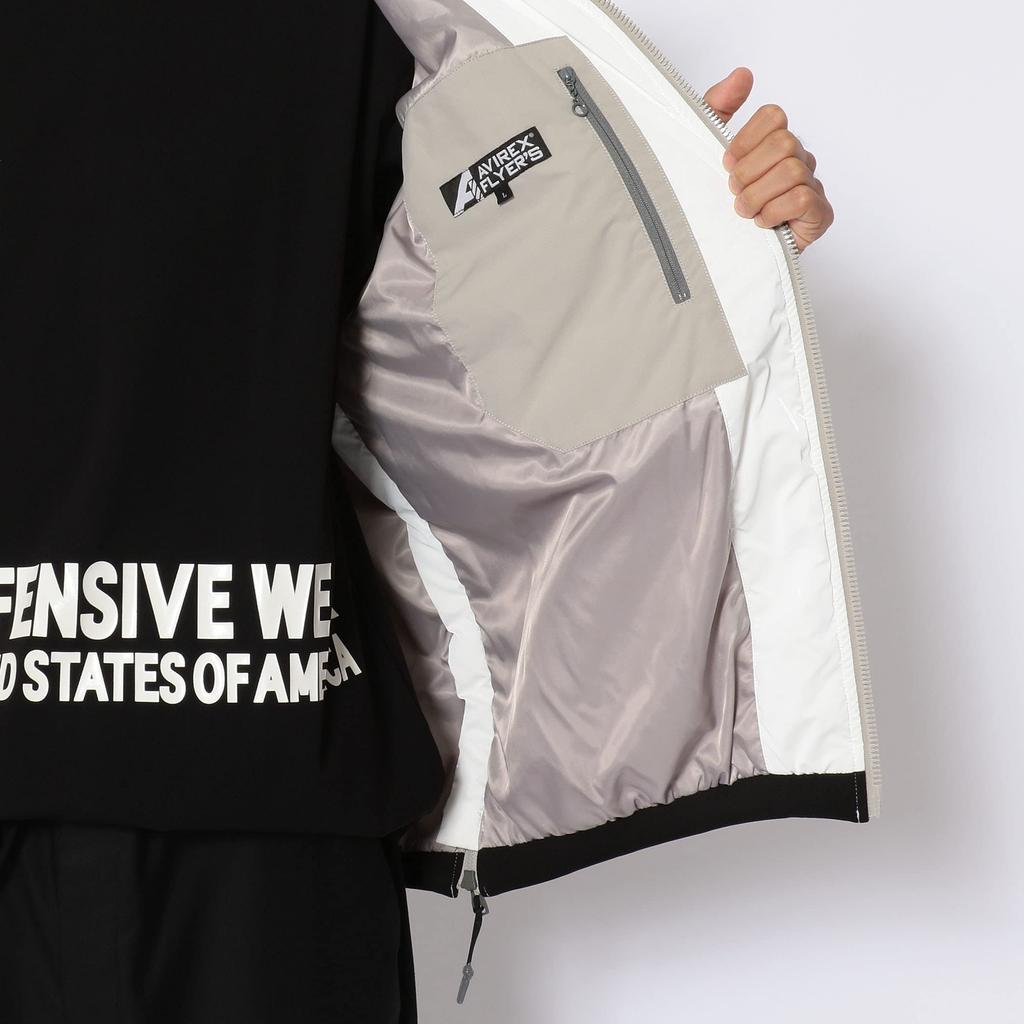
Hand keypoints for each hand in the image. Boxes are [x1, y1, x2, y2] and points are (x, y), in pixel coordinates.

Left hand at [703, 68, 833, 251]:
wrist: (722, 256)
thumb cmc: (716, 205)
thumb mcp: (706, 151)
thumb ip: (718, 107)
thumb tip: (743, 74)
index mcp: (775, 142)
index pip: (773, 116)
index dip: (745, 140)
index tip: (726, 164)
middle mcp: (798, 159)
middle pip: (784, 142)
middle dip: (749, 173)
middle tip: (734, 193)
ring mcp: (812, 187)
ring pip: (791, 171)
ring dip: (758, 196)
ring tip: (745, 212)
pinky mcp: (820, 215)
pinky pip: (803, 198)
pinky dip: (775, 212)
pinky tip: (763, 223)